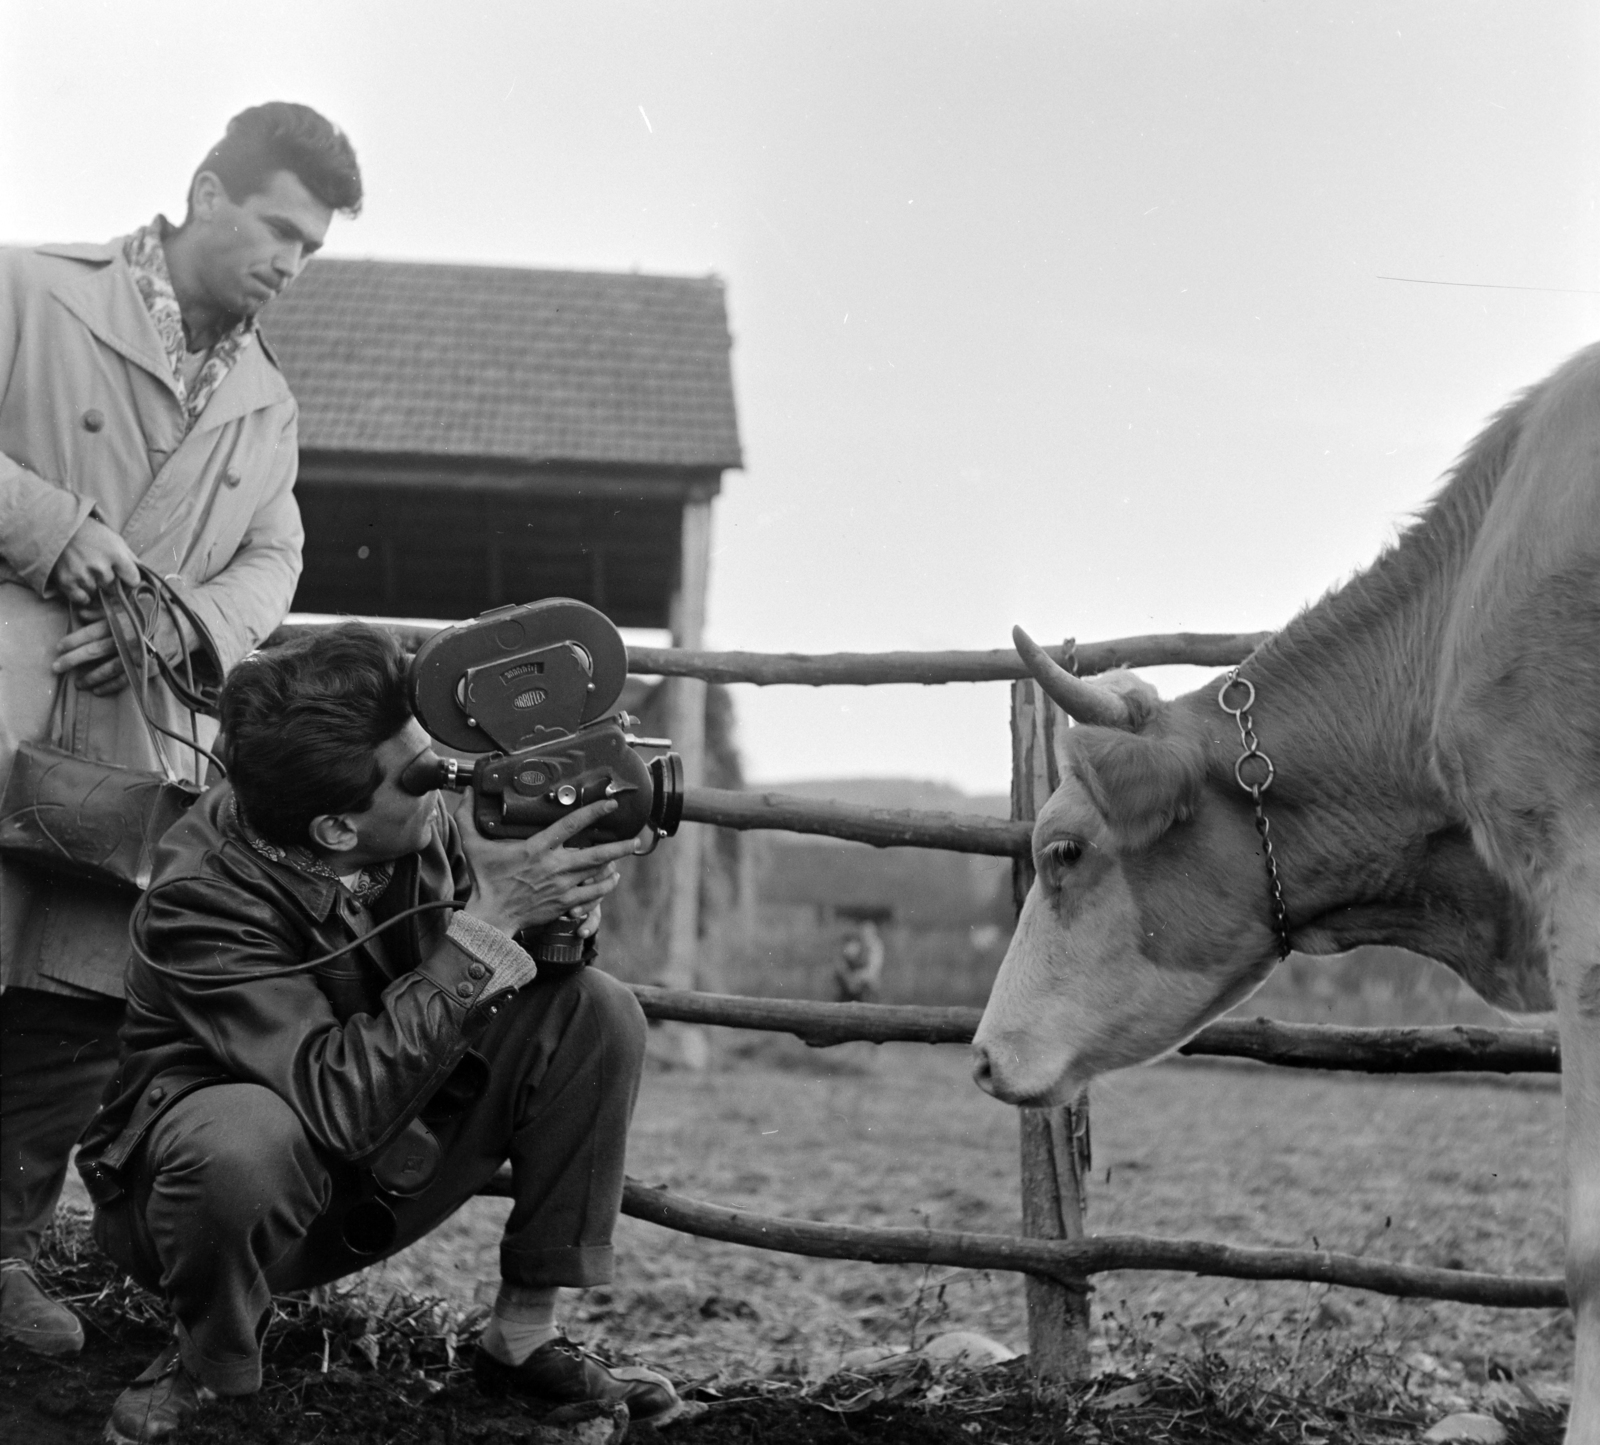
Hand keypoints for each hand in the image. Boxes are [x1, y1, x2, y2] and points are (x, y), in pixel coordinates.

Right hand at [49, 518, 139, 606]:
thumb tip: (146, 577)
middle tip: (99, 568)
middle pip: (114, 588)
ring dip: (94, 586)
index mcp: (116, 555)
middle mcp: (100, 567)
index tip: (124, 575)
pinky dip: (82, 594)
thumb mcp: (116, 541)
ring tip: (86, 569)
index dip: (129, 579)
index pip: (133, 580)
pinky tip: (80, 581)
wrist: (59, 527)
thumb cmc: (92, 533)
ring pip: (98, 593)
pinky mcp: (67, 581)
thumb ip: (131, 559)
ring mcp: (82, 575)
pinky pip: (82, 599)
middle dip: (110, 582)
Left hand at [52, 604, 182, 696]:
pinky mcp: (149, 668)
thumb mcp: (132, 604)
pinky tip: (98, 690)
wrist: (188, 626)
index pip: (90, 632)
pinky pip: (126, 680)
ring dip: (90, 677)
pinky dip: (110, 686)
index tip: (58, 647)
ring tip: (77, 683)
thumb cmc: (158, 612)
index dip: (72, 641)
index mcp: (122, 621)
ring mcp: (138, 656)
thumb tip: (81, 614)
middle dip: (72, 660)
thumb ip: (105, 609)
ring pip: (108, 669)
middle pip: (94, 652)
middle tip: (56, 667)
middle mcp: (128, 639)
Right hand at [454, 791, 642, 937]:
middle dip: (619, 845)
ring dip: (615, 862)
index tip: (610, 804)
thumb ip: (469, 817)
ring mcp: (562, 886)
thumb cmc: (484, 880)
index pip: (571, 825)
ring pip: (598, 873)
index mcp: (537, 848)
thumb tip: (466, 792)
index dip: (593, 812)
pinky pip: (593, 894)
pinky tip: (612, 878)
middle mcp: (554, 866)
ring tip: (628, 852)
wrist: (491, 917)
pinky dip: (605, 886)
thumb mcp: (473, 846)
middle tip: (636, 837)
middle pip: (596, 853)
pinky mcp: (565, 903)